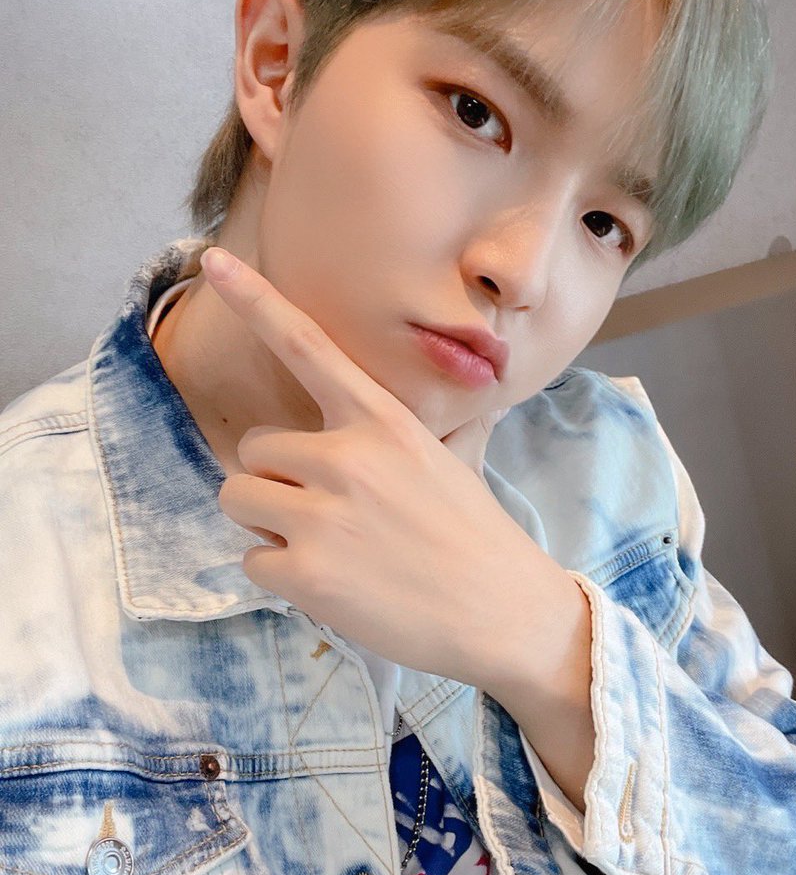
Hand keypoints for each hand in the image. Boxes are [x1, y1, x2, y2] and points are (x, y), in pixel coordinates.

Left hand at [202, 247, 558, 687]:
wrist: (503, 613)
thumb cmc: (478, 538)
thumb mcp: (456, 460)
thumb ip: (432, 422)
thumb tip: (478, 384)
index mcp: (383, 422)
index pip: (309, 347)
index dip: (258, 301)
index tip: (213, 260)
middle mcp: (347, 457)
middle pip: (252, 449)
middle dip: (275, 482)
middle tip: (327, 515)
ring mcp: (322, 516)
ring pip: (238, 500)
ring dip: (268, 525)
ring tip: (328, 548)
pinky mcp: (305, 574)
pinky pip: (252, 561)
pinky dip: (281, 578)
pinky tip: (334, 586)